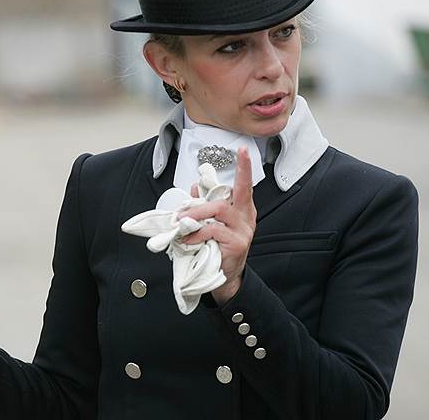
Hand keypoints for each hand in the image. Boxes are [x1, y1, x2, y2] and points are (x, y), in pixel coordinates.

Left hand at [178, 146, 256, 303]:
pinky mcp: (237, 244)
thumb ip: (205, 205)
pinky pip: (213, 231)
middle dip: (199, 204)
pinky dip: (197, 234)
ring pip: (218, 211)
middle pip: (224, 200)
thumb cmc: (219, 248)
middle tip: (182, 213)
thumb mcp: (211, 224)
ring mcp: (244, 231)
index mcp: (242, 209)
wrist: (224, 277)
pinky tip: (189, 240)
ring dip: (196, 216)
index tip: (242, 150)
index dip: (244, 167)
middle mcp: (246, 218)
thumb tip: (195, 187)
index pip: (244, 185)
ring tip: (184, 226)